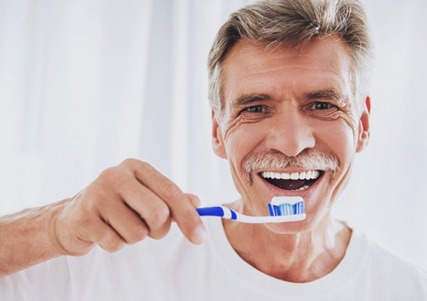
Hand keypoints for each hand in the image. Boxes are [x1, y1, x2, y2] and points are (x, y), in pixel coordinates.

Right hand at [52, 159, 205, 255]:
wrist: (72, 217)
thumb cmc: (118, 206)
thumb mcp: (146, 196)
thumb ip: (172, 199)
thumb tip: (197, 203)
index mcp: (136, 167)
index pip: (171, 192)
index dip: (189, 217)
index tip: (200, 237)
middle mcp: (116, 175)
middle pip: (158, 213)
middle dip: (158, 229)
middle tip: (148, 228)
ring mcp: (97, 194)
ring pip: (138, 233)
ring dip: (134, 238)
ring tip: (120, 226)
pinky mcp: (84, 216)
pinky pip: (116, 244)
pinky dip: (116, 244)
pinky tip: (104, 232)